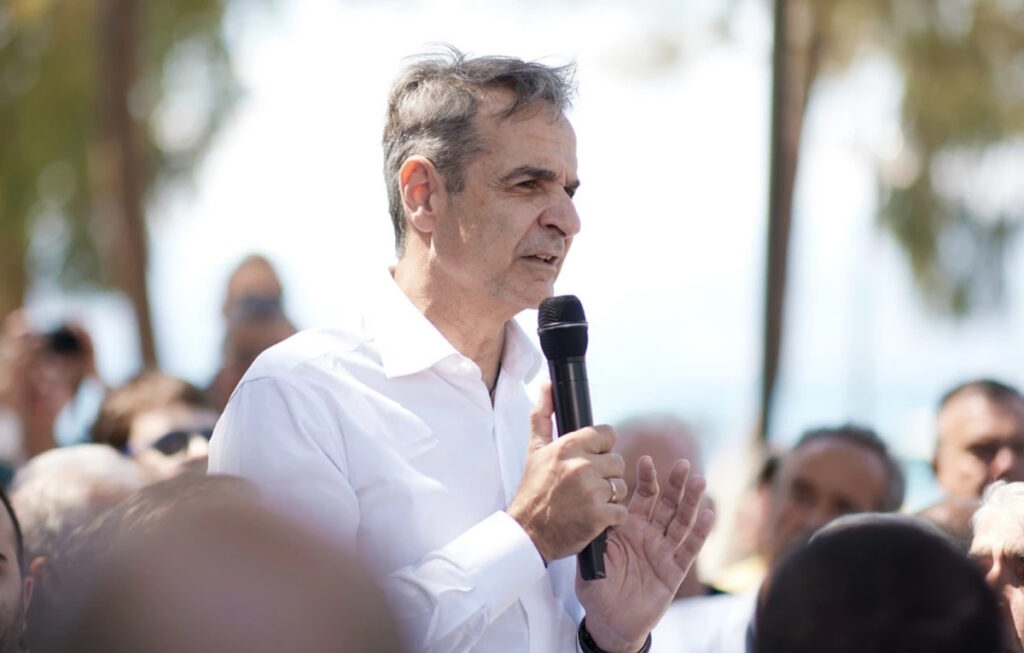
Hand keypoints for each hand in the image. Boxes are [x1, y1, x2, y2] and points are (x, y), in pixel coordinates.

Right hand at [507, 383, 627, 562]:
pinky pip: (622, 511)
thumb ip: (542, 415)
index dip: (601, 448)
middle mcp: (581, 466)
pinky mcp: (600, 515)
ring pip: (621, 486)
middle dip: (605, 475)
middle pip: (617, 461)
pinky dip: (612, 518)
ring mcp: (592, 491)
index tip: (591, 460)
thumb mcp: (535, 449)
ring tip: (588, 502)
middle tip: (585, 486)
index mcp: (568, 447)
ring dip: (609, 497)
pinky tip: (594, 517)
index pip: (607, 434)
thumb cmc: (533, 492)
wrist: (528, 532)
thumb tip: (546, 386)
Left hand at [577, 456, 714, 652]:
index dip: (645, 479)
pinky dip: (700, 532)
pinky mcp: (674, 570)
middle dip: (675, 484)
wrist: (609, 621)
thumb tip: (596, 507)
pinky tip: (708, 515)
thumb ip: (596, 533)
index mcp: (629, 526)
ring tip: (698, 482)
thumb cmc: (597, 587)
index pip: (641, 497)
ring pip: (681, 521)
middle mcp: (649, 533)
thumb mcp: (591, 556)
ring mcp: (664, 550)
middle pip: (667, 503)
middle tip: (682, 465)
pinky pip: (689, 549)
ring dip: (691, 502)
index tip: (646, 461)